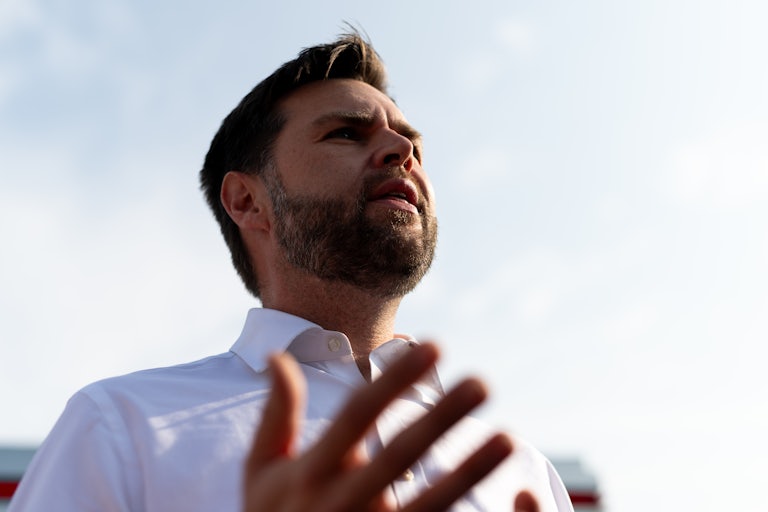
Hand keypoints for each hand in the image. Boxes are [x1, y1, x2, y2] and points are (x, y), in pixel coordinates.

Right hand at [242, 342, 517, 510]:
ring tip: (507, 439)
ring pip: (428, 504)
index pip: (357, 416)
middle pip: (399, 455)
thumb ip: (276, 415)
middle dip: (440, 419)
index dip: (395, 381)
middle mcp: (340, 503)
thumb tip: (277, 355)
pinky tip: (507, 499)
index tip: (434, 346)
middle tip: (482, 382)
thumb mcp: (261, 471)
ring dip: (468, 472)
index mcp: (311, 472)